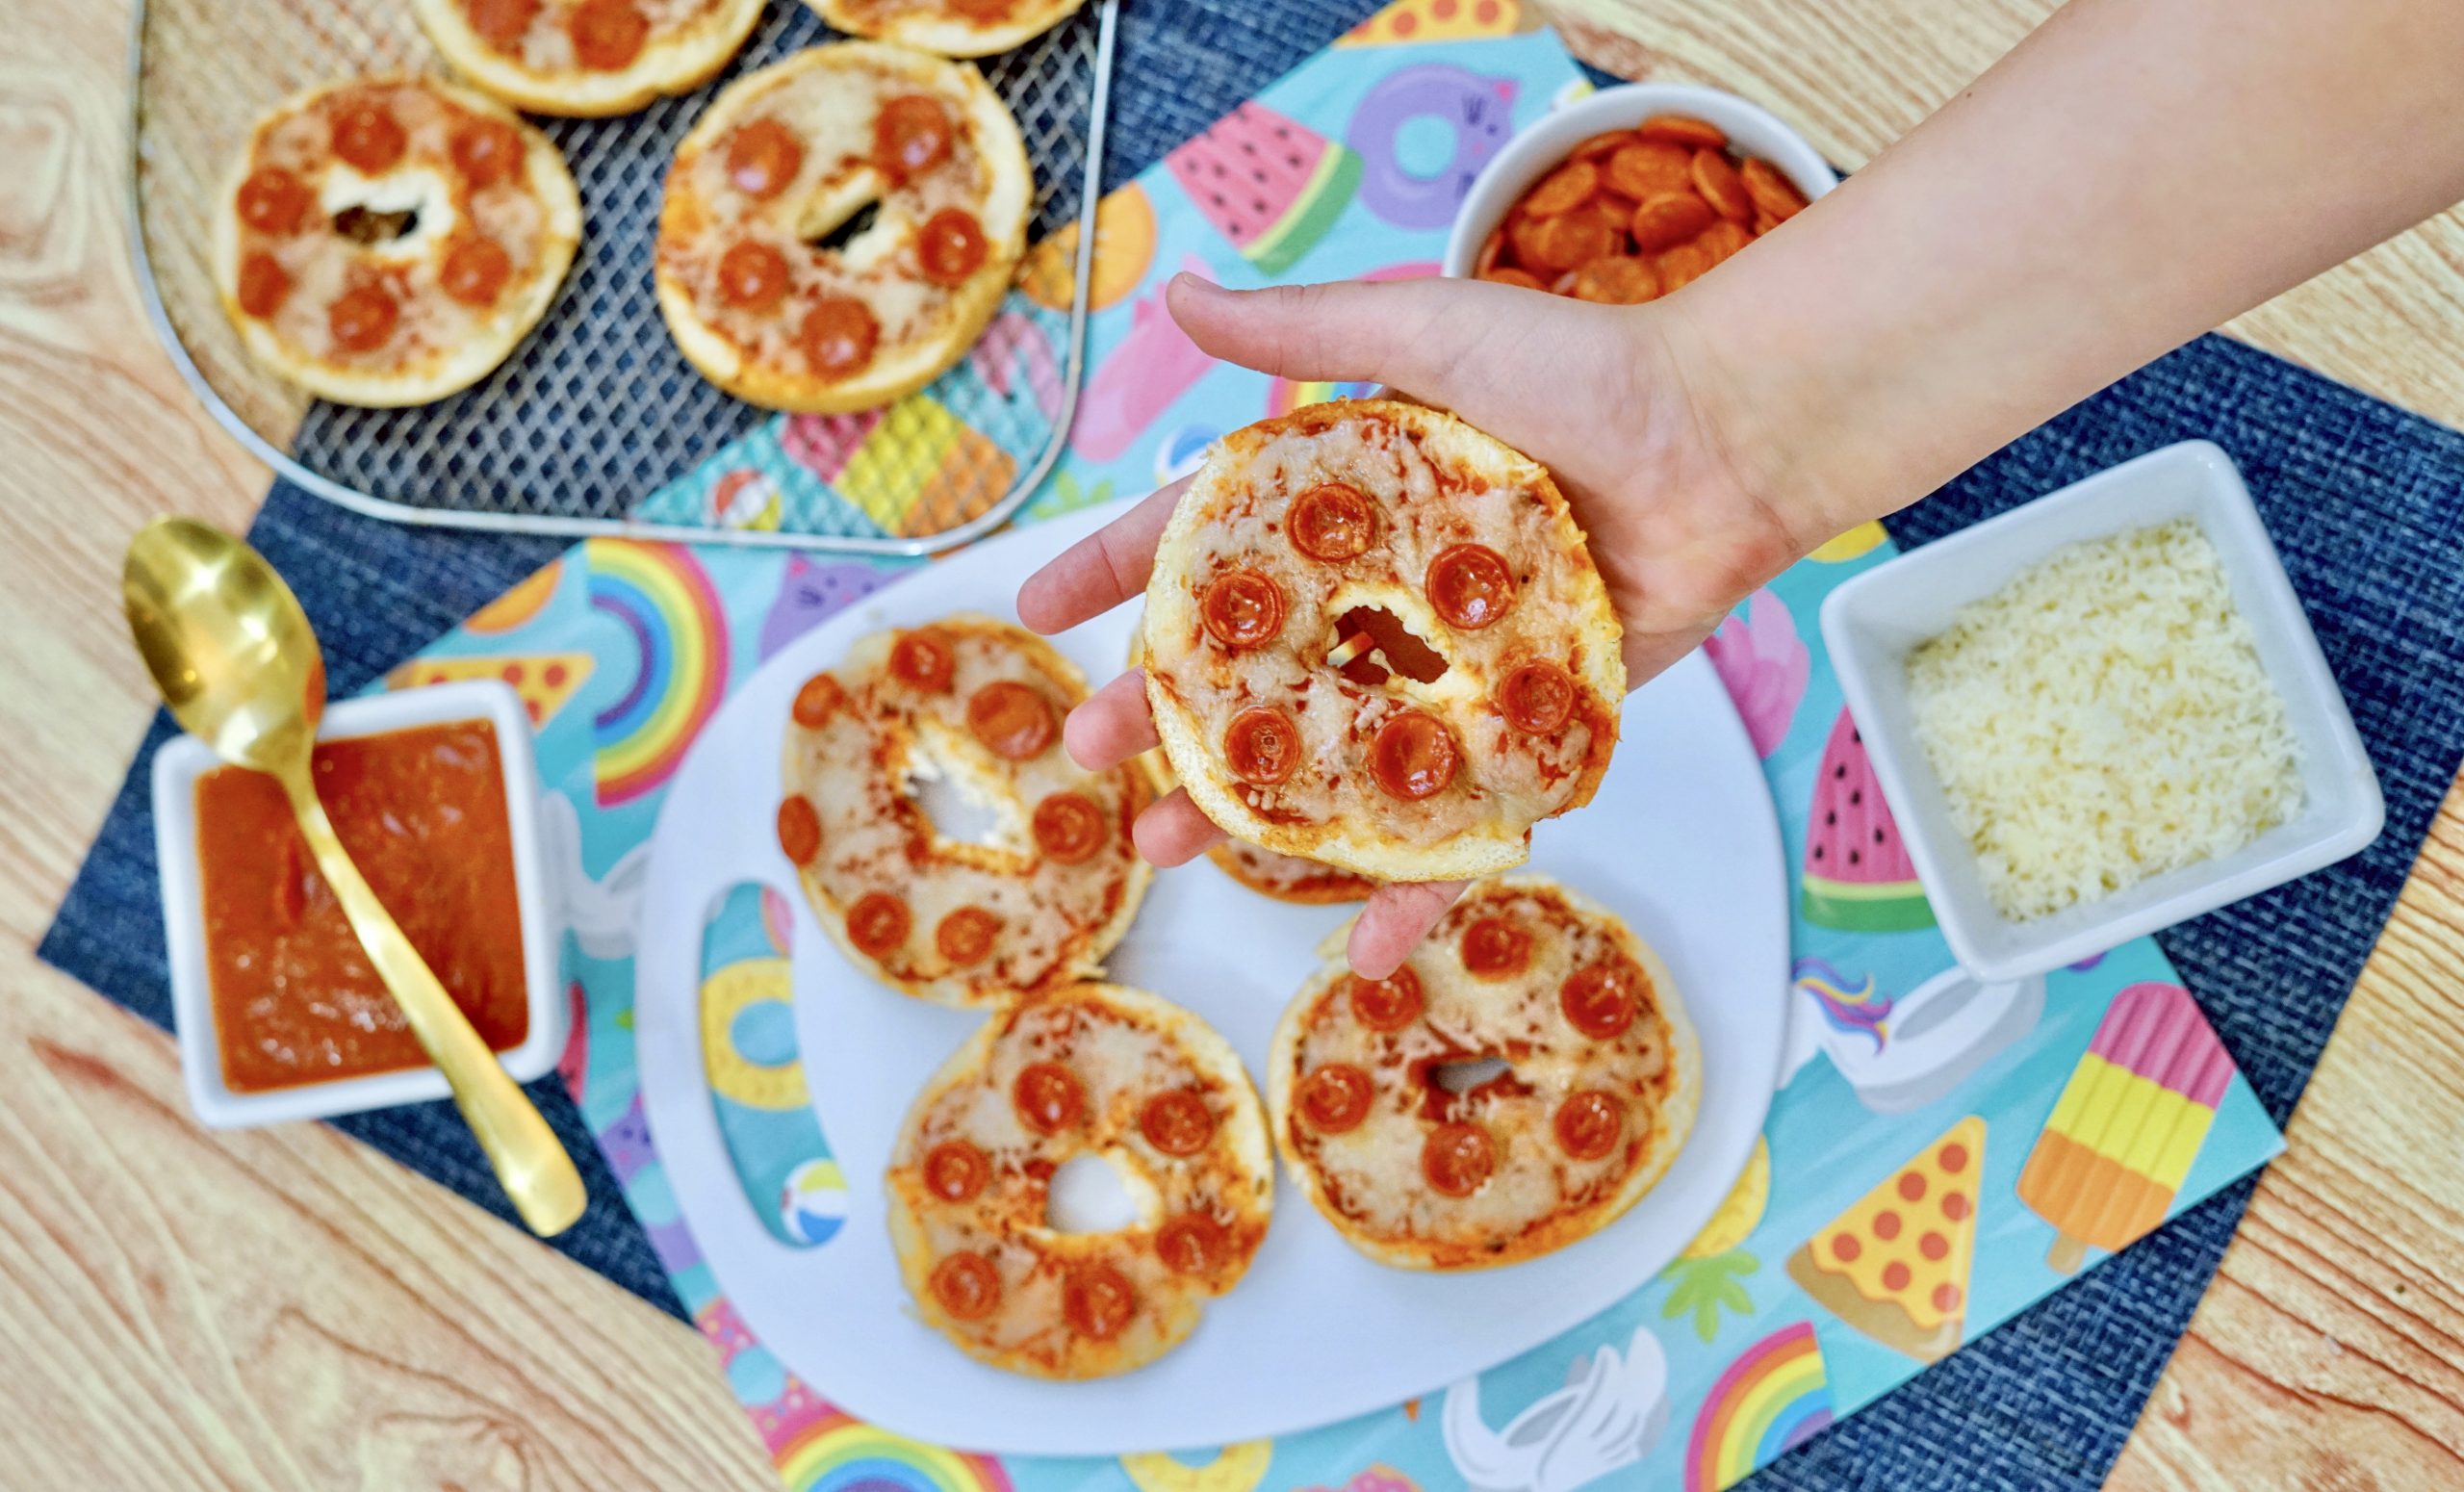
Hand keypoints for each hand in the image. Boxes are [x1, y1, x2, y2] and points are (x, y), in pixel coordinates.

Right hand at [1018, 272, 1824, 976]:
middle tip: (1093, 753)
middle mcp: (1379, 591)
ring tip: (1175, 852)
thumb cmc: (1583, 369)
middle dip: (1162, 713)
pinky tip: (1363, 942)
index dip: (1119, 568)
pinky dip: (1415, 884)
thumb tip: (1183, 296)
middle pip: (1247, 665)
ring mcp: (1441, 668)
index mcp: (1340, 500)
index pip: (1203, 538)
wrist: (1723, 439)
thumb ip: (1307, 329)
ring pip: (1325, 755)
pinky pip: (1453, 816)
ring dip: (1249, 811)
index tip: (1040, 605)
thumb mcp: (1426, 332)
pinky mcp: (1516, 728)